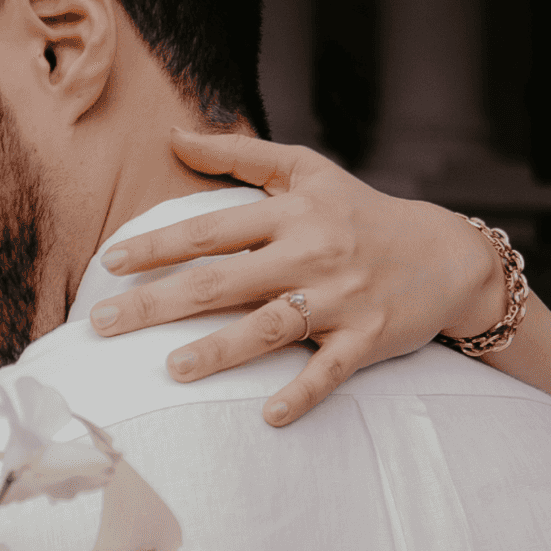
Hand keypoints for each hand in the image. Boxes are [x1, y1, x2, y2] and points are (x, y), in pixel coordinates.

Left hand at [87, 128, 506, 426]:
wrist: (446, 255)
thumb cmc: (362, 213)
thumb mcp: (308, 171)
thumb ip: (241, 155)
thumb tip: (174, 135)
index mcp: (292, 215)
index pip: (211, 229)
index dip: (159, 245)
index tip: (111, 262)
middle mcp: (311, 254)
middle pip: (222, 281)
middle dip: (158, 303)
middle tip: (104, 324)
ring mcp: (340, 299)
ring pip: (270, 327)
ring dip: (221, 350)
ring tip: (172, 369)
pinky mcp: (367, 339)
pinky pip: (329, 370)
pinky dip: (302, 392)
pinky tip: (268, 414)